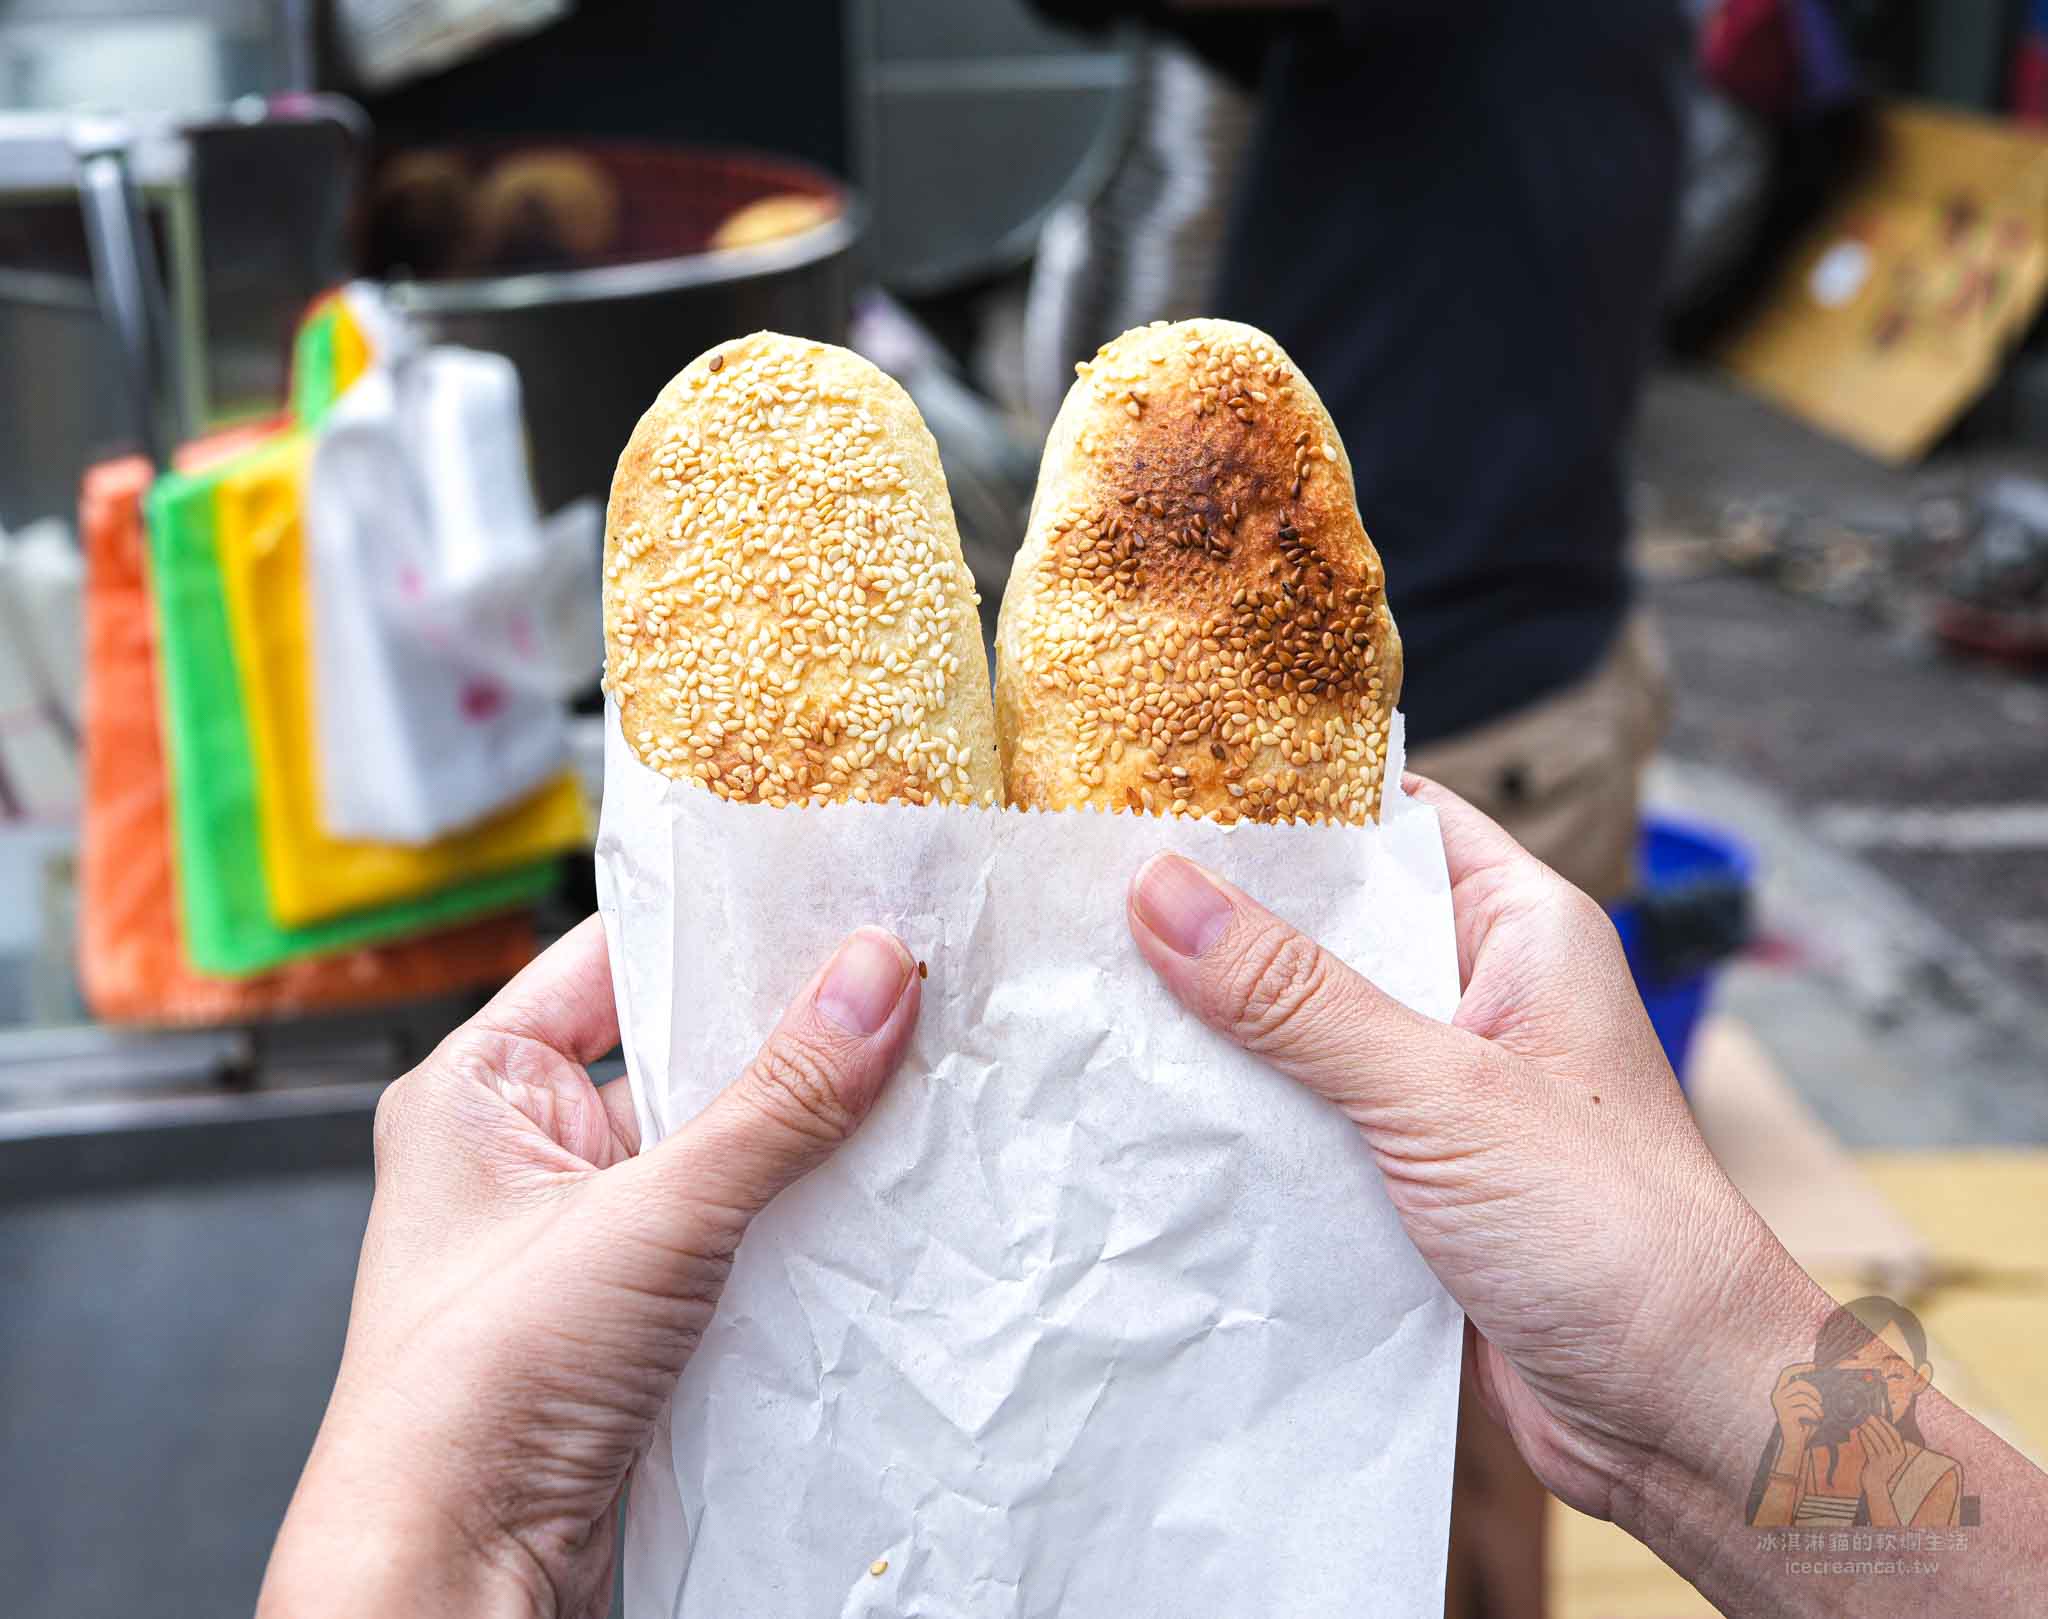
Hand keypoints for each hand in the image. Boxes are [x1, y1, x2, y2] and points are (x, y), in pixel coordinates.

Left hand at [258, 917, 921, 1618]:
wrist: (454, 1578)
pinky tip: (875, 1190)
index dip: (715, 923)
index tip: (826, 892)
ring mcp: (584, 1233)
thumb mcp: (647, 1216)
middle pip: (682, 1053)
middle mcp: (525, 1150)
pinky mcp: (637, 1310)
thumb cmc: (474, 1392)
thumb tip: (869, 980)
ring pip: (722, 1145)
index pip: (612, 957)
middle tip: (896, 984)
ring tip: (908, 1079)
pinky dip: (800, 1211)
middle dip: (784, 1033)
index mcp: (478, 1088)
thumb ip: (773, 1101)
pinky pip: (737, 1226)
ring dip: (804, 1130)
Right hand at [1126, 776, 1808, 1530]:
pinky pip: (1314, 1122)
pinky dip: (1251, 1119)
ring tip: (1101, 992)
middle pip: (1337, 928)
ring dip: (1229, 1029)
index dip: (1293, 800)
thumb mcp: (1441, 1092)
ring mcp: (1451, 1092)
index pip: (1397, 823)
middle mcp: (1486, 997)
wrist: (1681, 1414)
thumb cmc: (1613, 1232)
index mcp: (1524, 932)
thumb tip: (1165, 892)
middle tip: (1100, 895)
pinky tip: (1161, 1110)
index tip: (1172, 787)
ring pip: (1314, 1031)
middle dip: (1231, 921)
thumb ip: (1298, 998)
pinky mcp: (1419, 1178)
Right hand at [1770, 1363, 1821, 1460]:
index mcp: (1779, 1392)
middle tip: (1821, 1400)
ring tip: (1820, 1414)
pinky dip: (1814, 1414)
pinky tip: (1816, 1420)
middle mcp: (1777, 1396)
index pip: (1787, 1373)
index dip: (1800, 1367)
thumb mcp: (1803, 1407)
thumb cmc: (1802, 1425)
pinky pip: (1805, 1408)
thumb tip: (1820, 1385)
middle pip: (1798, 1383)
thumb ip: (1806, 1396)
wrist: (1794, 1444)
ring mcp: (1781, 1405)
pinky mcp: (1786, 1414)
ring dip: (1816, 1406)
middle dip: (1813, 1390)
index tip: (1813, 1366)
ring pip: (1803, 1396)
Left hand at [1857, 1415, 1910, 1523]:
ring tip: (1862, 1422)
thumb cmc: (1880, 1466)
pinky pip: (1870, 1448)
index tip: (1878, 1416)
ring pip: (1877, 1441)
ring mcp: (1887, 1461)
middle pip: (1886, 1436)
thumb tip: (1878, 1424)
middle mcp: (1896, 1457)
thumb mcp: (1887, 1454)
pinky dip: (1864, 1439)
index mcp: (1902, 1453)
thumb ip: (1886, 1442)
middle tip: (1868, 1416)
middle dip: (1876, 1424)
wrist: (1877, 1485)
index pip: (1895, 1435)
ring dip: (1869, 1430)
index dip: (1886, 1424)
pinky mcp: (1877, 1464)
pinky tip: (1859, 1433)